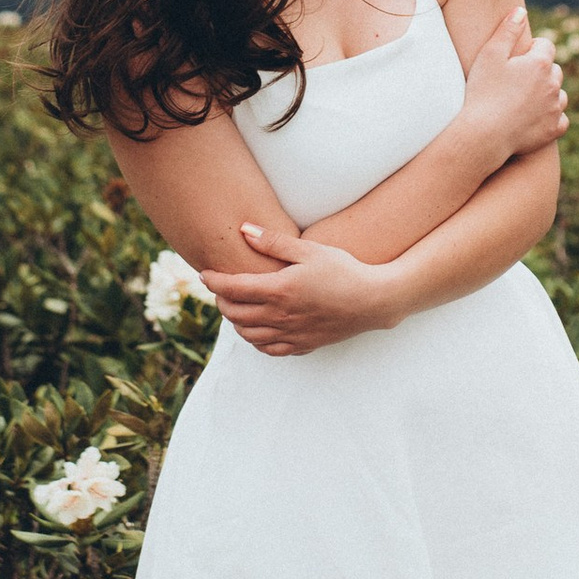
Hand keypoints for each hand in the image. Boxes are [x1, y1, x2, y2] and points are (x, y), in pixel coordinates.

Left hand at [196, 222, 394, 355]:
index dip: (213, 281)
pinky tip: (257, 328)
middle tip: (220, 288)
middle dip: (221, 300)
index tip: (205, 274)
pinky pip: (268, 349)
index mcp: (279, 290)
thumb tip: (243, 230)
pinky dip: (254, 339)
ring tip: (236, 307)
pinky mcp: (302, 344)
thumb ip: (274, 242)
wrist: (374, 300)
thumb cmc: (344, 270)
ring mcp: (291, 333)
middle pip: (234, 313)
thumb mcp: (310, 250)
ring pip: (247, 334)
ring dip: (235, 321)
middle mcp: (280, 316)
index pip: (232, 288)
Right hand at [460, 4, 568, 163]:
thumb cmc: (482, 92)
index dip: (532, 49)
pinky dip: (552, 117)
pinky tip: (536, 118)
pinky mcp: (554, 130)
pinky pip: (561, 119)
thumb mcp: (490, 54)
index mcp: (539, 63)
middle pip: (553, 70)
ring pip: (559, 94)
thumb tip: (521, 11)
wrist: (483, 134)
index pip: (546, 46)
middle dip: (541, 71)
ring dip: (548, 93)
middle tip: (518, 79)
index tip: (517, 58)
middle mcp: (553, 84)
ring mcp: (555, 108)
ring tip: (525, 99)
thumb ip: (508, 30)